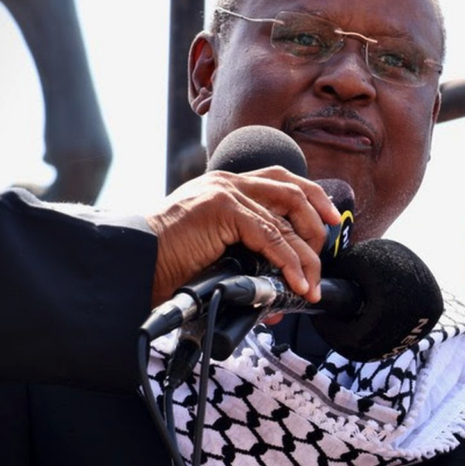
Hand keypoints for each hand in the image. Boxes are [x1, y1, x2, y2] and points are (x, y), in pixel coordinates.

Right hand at [145, 167, 340, 307]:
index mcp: (225, 186)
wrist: (134, 262)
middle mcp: (228, 182)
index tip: (330, 222)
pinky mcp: (222, 209)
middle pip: (292, 189)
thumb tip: (278, 275)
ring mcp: (225, 192)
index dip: (311, 199)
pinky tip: (294, 282)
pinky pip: (270, 237)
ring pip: (286, 218)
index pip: (280, 182)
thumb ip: (243, 246)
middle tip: (324, 255)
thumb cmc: (166, 261)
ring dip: (305, 256)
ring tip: (309, 284)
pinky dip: (288, 263)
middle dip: (318, 221)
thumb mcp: (214, 247)